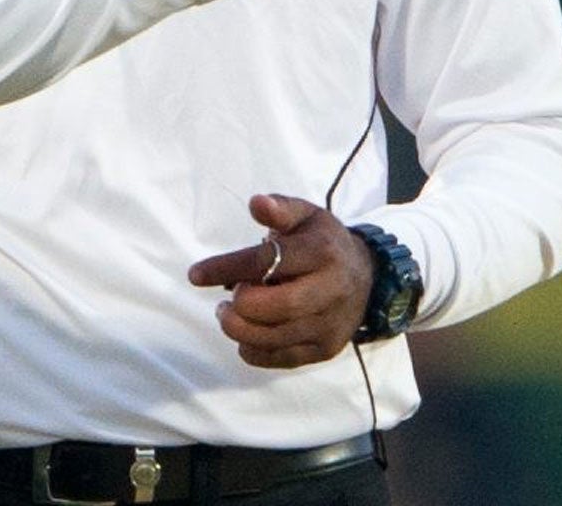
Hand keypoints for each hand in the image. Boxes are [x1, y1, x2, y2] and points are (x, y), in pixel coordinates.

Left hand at [187, 194, 373, 367]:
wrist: (366, 277)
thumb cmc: (322, 241)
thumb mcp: (305, 215)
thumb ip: (280, 208)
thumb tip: (256, 203)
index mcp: (321, 252)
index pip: (268, 262)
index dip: (227, 268)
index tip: (195, 275)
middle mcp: (331, 290)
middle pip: (279, 306)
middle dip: (240, 306)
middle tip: (222, 302)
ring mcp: (330, 323)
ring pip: (279, 337)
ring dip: (241, 329)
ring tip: (227, 314)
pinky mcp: (326, 349)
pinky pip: (284, 358)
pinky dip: (255, 351)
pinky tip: (245, 334)